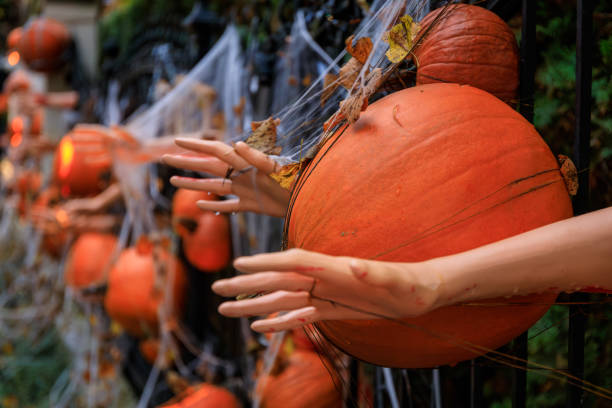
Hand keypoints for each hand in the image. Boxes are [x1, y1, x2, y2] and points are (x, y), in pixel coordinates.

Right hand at [162, 138, 290, 216]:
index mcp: (244, 162)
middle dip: (186, 162)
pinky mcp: (251, 205)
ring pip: (213, 186)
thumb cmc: (295, 179)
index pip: (215, 151)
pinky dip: (214, 206)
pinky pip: (228, 206)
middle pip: (207, 167)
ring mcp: (244, 190)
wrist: (309, 197)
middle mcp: (240, 174)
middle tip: (165, 159)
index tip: (177, 141)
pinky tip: (201, 205)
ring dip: (193, 184)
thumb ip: (257, 157)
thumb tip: (238, 144)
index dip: (196, 146)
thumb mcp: (276, 166)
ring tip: (174, 181)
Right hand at [211, 248, 441, 332]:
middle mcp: (324, 278)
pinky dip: (278, 320)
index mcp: (333, 267)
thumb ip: (370, 272)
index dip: (265, 262)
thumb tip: (350, 264)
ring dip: (255, 305)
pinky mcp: (333, 308)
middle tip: (218, 289)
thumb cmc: (410, 285)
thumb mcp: (393, 280)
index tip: (238, 263)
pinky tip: (261, 325)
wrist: (422, 293)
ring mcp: (326, 294)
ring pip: (283, 300)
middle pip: (279, 281)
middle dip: (247, 285)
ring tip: (228, 309)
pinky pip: (299, 314)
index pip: (293, 262)